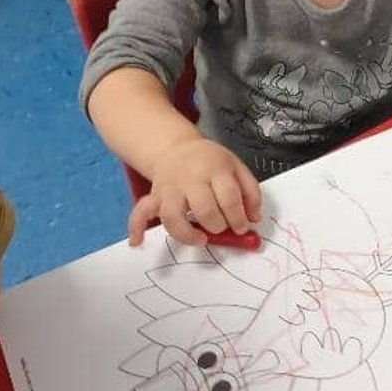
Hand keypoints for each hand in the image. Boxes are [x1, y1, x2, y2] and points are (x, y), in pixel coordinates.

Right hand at [128, 137, 261, 246]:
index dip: (238, 217)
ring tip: (201, 238)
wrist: (177, 147)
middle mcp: (191, 179)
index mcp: (215, 169)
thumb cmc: (210, 161)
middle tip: (222, 228)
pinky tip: (137, 242)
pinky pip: (140, 212)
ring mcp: (170, 188)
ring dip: (187, 233)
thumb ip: (250, 192)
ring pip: (172, 215)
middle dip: (217, 225)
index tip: (242, 227)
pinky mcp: (154, 197)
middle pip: (204, 208)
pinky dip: (136, 228)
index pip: (229, 197)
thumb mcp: (236, 166)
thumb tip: (255, 218)